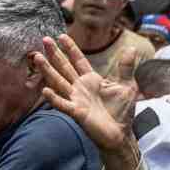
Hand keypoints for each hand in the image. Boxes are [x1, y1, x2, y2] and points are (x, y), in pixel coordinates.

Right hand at [36, 33, 141, 169]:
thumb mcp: (127, 86)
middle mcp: (80, 88)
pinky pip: (63, 104)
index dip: (70, 49)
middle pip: (64, 68)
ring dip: (47, 70)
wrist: (120, 134)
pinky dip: (54, 98)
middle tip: (45, 39)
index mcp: (91, 80)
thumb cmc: (122, 111)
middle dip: (54, 54)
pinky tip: (45, 90)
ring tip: (37, 57)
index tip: (61, 36)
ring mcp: (76, 100)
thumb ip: (126, 68)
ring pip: (59, 82)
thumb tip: (131, 49)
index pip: (78, 61)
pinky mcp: (76, 112)